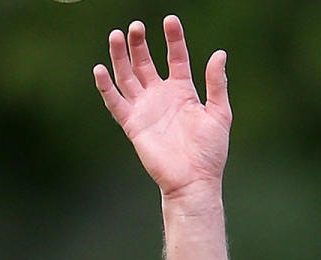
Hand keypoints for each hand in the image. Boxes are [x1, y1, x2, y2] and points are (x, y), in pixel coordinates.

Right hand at [93, 15, 230, 200]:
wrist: (194, 179)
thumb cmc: (210, 151)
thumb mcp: (220, 113)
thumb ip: (217, 84)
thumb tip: (219, 54)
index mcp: (184, 91)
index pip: (176, 58)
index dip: (173, 39)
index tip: (170, 20)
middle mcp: (162, 96)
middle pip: (146, 62)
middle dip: (140, 44)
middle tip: (137, 26)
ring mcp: (146, 108)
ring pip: (127, 76)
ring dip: (120, 57)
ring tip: (117, 35)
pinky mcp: (132, 123)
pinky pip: (115, 102)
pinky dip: (106, 86)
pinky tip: (100, 69)